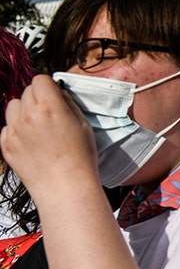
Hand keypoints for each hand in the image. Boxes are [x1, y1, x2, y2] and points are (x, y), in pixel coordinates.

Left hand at [1, 75, 99, 194]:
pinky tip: (31, 141)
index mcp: (50, 108)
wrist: (65, 188)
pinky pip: (7, 127)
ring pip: (13, 106)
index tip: (53, 93)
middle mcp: (28, 116)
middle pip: (26, 92)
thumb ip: (68, 104)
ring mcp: (14, 131)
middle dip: (37, 97)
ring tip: (37, 125)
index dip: (48, 85)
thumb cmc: (80, 159)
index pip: (40, 80)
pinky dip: (17, 129)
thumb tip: (58, 93)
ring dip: (23, 110)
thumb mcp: (83, 125)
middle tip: (49, 112)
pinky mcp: (6, 145)